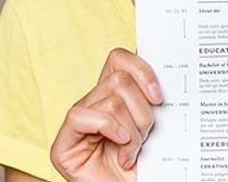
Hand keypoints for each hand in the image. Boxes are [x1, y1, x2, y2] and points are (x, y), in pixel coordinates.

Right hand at [49, 48, 162, 181]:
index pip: (119, 58)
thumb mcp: (154, 128)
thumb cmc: (144, 169)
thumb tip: (165, 75)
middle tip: (145, 138)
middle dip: (142, 112)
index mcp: (112, 96)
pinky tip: (122, 153)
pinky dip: (110, 131)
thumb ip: (150, 100)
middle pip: (120, 79)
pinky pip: (83, 116)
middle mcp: (92, 104)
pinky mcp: (62, 144)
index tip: (159, 97)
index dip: (141, 70)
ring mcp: (76, 123)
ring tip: (132, 153)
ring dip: (132, 131)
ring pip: (110, 100)